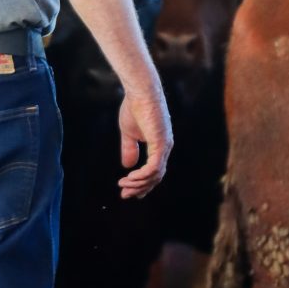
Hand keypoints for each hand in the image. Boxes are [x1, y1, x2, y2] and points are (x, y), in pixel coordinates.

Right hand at [118, 79, 172, 198]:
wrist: (140, 92)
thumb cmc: (135, 107)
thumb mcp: (129, 133)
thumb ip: (129, 149)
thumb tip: (128, 166)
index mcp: (159, 145)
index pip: (154, 171)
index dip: (142, 183)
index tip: (129, 192)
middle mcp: (165, 148)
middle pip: (156, 177)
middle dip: (139, 188)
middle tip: (124, 195)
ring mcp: (164, 146)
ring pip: (155, 175)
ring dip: (138, 183)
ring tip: (123, 186)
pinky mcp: (161, 143)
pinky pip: (153, 168)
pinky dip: (142, 176)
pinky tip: (129, 177)